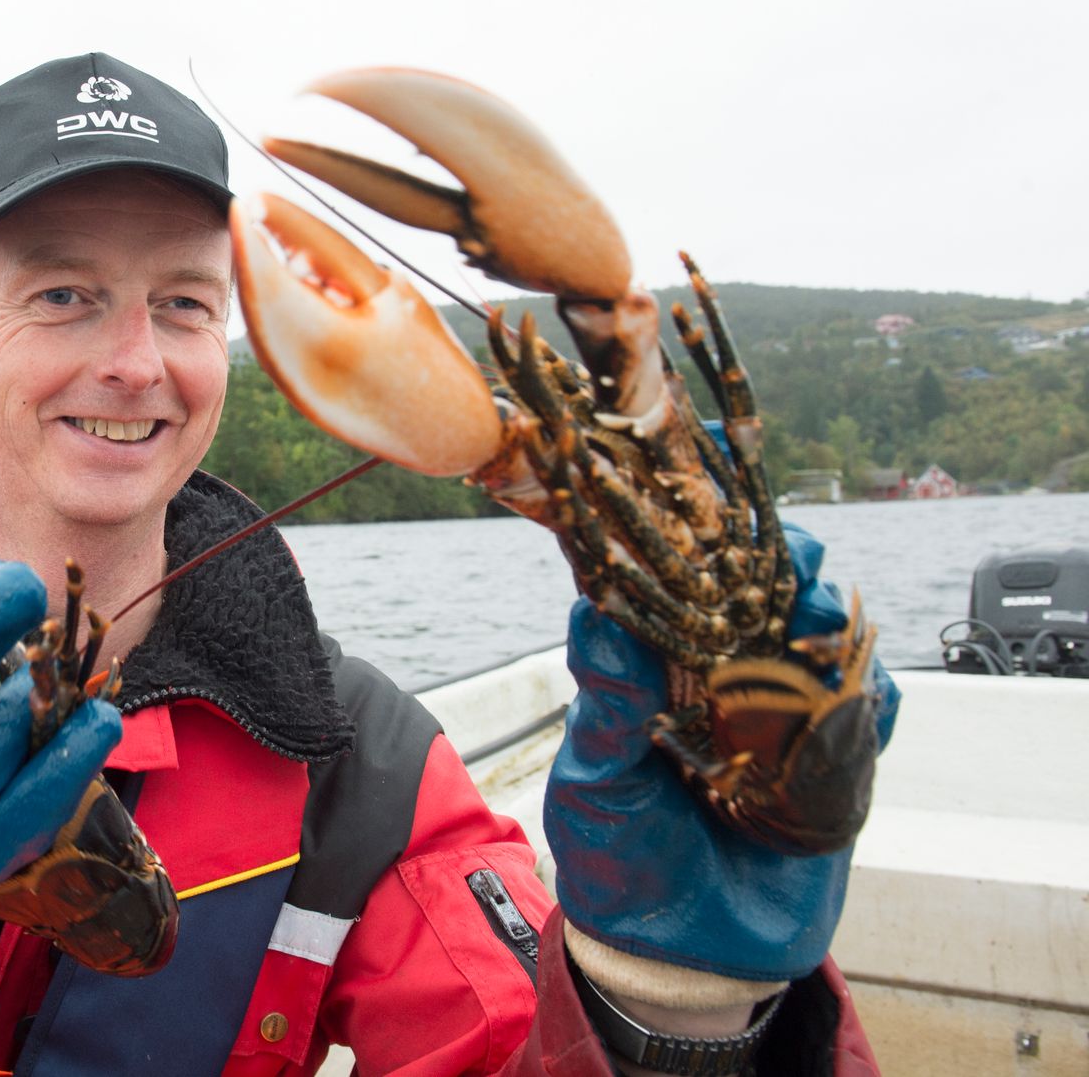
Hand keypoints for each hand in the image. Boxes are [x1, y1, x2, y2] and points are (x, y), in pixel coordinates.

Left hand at [543, 524, 899, 982]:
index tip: (697, 511)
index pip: (670, 591)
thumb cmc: (620, 861)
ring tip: (820, 625)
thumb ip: (606, 707)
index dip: (684, 545)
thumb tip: (594, 616)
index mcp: (653, 677)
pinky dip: (872, 694)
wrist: (680, 955)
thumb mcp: (598, 783)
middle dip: (779, 568)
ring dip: (829, 621)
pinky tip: (862, 693)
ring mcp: (779, 718)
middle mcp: (718, 684)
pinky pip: (866, 712)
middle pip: (761, 598)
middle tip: (787, 568)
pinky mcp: (830, 762)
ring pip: (820, 642)